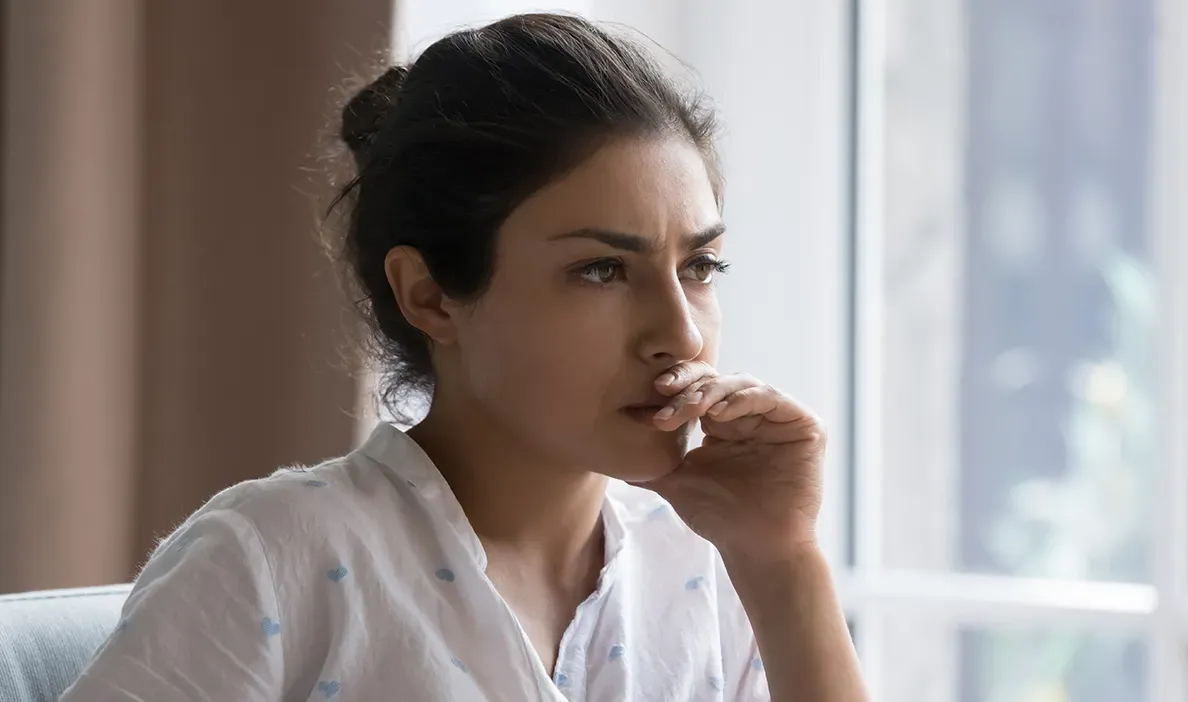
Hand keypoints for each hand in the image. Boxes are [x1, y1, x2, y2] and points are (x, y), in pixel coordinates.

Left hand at [641, 361, 826, 562]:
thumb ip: (649, 463)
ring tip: (691, 408)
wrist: (755, 548)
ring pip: (743, 384)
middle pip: (719, 381)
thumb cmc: (720, 518)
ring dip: (713, 392)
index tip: (651, 398)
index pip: (699, 391)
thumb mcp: (676, 482)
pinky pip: (772, 399)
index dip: (677, 388)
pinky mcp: (803, 425)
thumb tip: (608, 453)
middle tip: (665, 394)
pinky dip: (744, 399)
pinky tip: (720, 413)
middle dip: (690, 385)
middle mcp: (752, 415)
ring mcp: (778, 418)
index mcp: (725, 423)